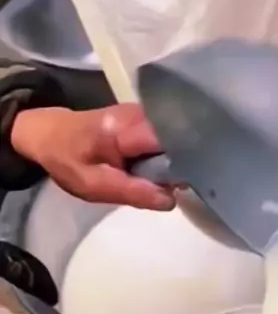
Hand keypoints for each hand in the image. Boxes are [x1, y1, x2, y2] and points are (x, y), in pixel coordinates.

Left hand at [10, 104, 175, 209]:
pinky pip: (167, 136)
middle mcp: (142, 113)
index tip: (193, 181)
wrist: (49, 134)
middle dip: (186, 161)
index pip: (172, 140)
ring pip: (176, 137)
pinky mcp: (146, 117)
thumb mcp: (93, 184)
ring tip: (178, 179)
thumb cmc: (68, 160)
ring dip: (180, 159)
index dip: (187, 160)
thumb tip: (171, 200)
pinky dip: (170, 153)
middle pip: (179, 137)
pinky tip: (169, 169)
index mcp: (127, 128)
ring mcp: (145, 112)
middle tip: (183, 186)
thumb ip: (132, 192)